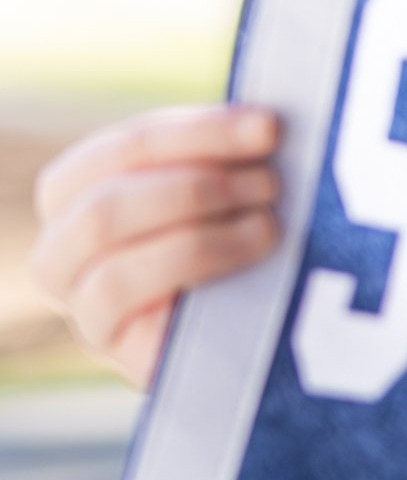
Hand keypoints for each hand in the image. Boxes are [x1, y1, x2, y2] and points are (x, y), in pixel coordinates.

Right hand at [30, 104, 284, 387]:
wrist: (251, 331)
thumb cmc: (229, 237)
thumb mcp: (214, 188)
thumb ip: (219, 155)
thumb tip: (265, 123)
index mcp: (73, 196)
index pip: (119, 153)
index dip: (195, 134)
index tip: (268, 126)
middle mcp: (61, 255)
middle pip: (104, 210)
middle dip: (197, 188)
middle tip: (272, 182)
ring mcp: (85, 313)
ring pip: (112, 271)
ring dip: (200, 239)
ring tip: (270, 225)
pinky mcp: (119, 356)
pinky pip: (134, 321)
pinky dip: (194, 279)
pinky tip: (253, 260)